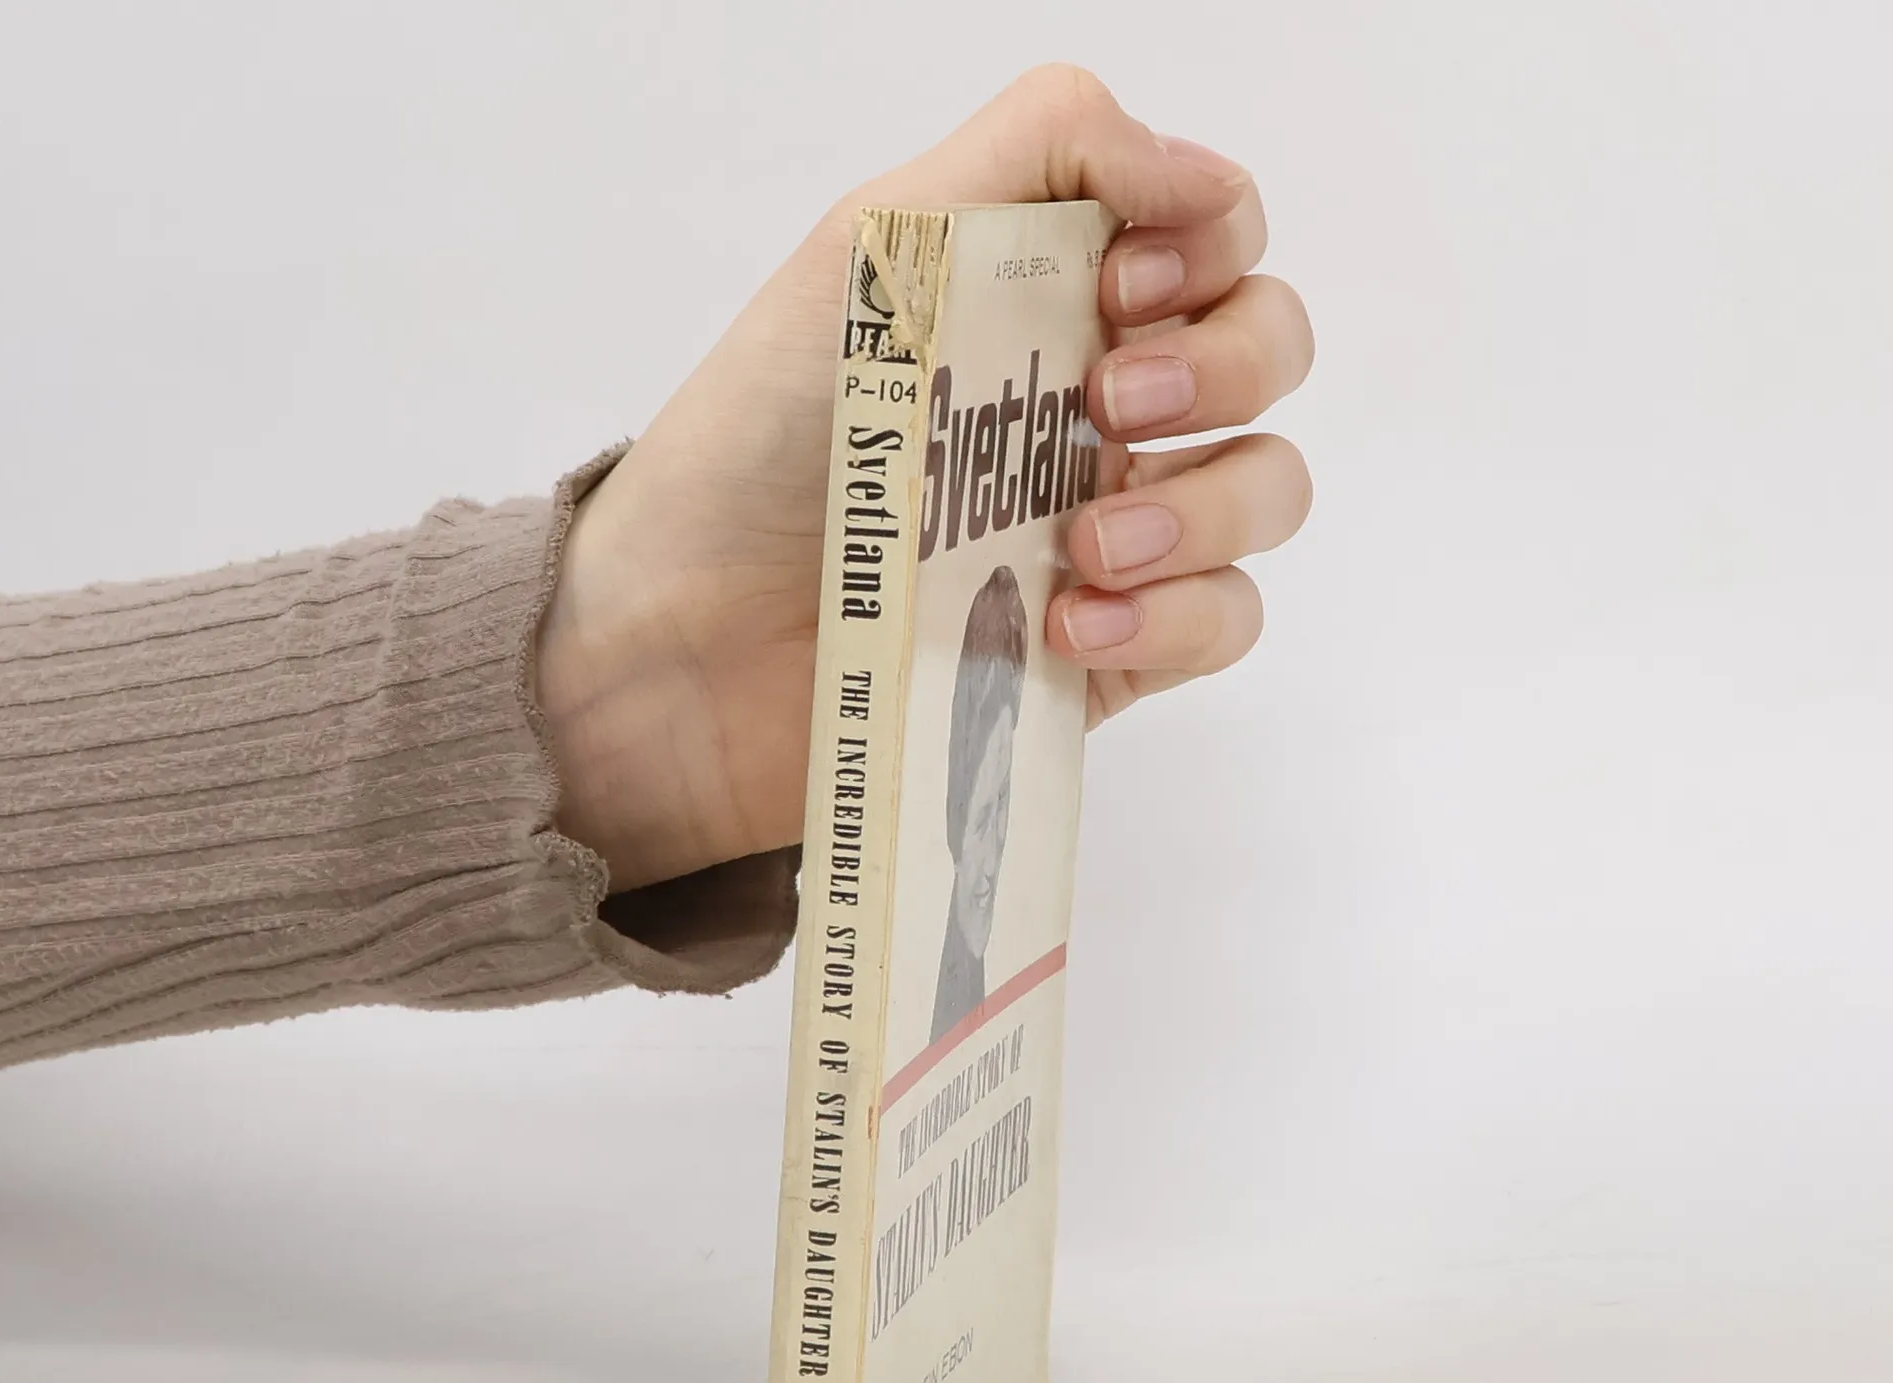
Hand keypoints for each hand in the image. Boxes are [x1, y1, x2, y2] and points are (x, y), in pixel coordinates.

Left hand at [536, 65, 1314, 894]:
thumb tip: (1203, 167)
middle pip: (1269, 352)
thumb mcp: (876, 245)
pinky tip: (1068, 626)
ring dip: (1206, 505)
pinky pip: (1226, 621)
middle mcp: (1095, 412)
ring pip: (1269, 488)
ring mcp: (1109, 536)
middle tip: (1107, 403)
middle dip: (1225, 364)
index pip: (1214, 241)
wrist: (686, 648)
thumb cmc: (754, 443)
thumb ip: (1043, 152)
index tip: (1117, 281)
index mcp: (1048, 301)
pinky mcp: (1105, 657)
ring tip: (1086, 543)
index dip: (1205, 246)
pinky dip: (1175, 617)